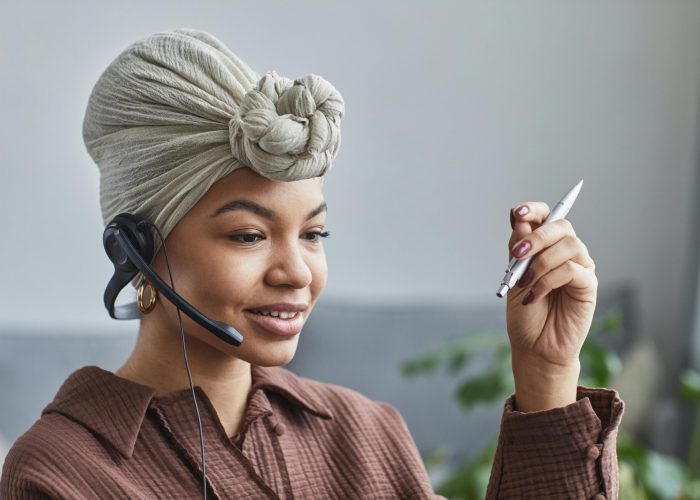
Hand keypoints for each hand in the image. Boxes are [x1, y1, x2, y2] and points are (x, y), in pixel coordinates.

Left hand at [506, 202, 597, 410]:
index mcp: (547, 247)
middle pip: (561, 225)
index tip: (517, 212)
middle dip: (537, 236)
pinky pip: (572, 270)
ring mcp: (581, 267)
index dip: (534, 209)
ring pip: (568, 245)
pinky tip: (535, 296)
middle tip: (518, 254)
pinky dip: (548, 281)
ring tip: (524, 284)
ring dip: (540, 262)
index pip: (547, 216)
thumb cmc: (525, 314)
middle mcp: (567, 252)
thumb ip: (518, 248)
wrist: (534, 347)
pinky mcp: (588, 285)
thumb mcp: (514, 276)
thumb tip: (519, 219)